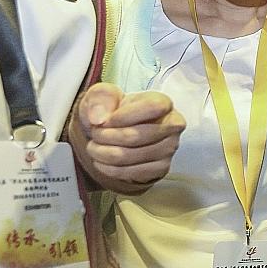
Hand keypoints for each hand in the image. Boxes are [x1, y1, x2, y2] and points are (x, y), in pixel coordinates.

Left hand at [70, 83, 184, 192]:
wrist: (116, 131)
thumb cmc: (114, 111)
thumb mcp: (103, 95)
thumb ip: (101, 98)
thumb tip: (99, 118)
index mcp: (163, 103)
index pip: (151, 108)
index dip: (123, 116)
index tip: (104, 121)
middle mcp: (172, 126)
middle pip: (135, 136)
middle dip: (106, 136)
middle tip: (94, 134)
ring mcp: (169, 149)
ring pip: (129, 156)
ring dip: (103, 153)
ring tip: (94, 147)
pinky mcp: (161, 168)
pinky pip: (131, 172)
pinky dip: (109, 168)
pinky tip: (102, 160)